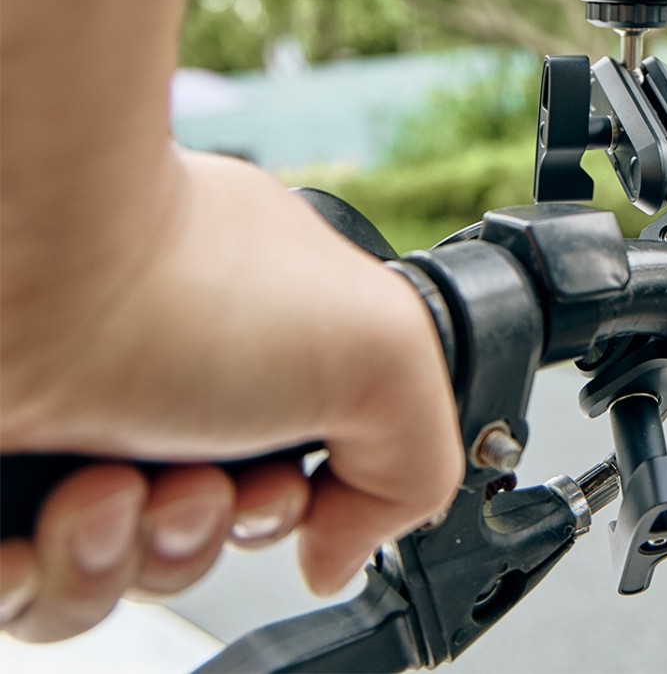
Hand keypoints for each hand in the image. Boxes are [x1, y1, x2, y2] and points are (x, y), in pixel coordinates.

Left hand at [0, 150, 462, 641]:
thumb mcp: (384, 346)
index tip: (277, 484)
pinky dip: (28, 578)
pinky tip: (38, 525)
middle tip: (190, 484)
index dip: (284, 510)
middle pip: (190, 549)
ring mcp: (69, 442)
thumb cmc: (187, 280)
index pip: (282, 484)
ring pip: (101, 587)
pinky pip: (13, 596)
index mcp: (262, 349)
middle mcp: (164, 393)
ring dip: (113, 562)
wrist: (36, 278)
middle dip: (196, 540)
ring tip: (105, 492)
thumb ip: (418, 456)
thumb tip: (341, 549)